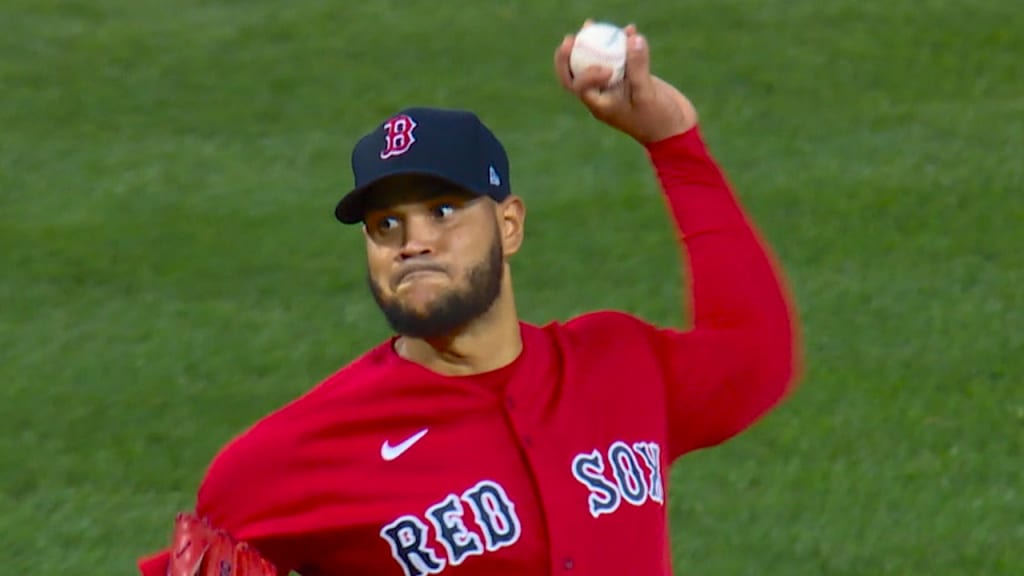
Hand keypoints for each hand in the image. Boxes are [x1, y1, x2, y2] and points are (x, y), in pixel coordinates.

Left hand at [554, 22, 697, 143]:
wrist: (675, 128)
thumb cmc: (657, 120)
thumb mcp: (647, 94)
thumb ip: (638, 67)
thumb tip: (633, 38)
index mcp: (599, 105)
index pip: (580, 87)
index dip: (586, 74)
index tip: (607, 69)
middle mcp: (602, 94)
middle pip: (575, 75)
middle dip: (569, 57)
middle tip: (570, 39)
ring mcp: (615, 84)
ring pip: (596, 62)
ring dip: (592, 44)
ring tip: (590, 24)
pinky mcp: (629, 77)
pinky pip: (620, 58)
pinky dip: (621, 44)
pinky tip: (629, 30)